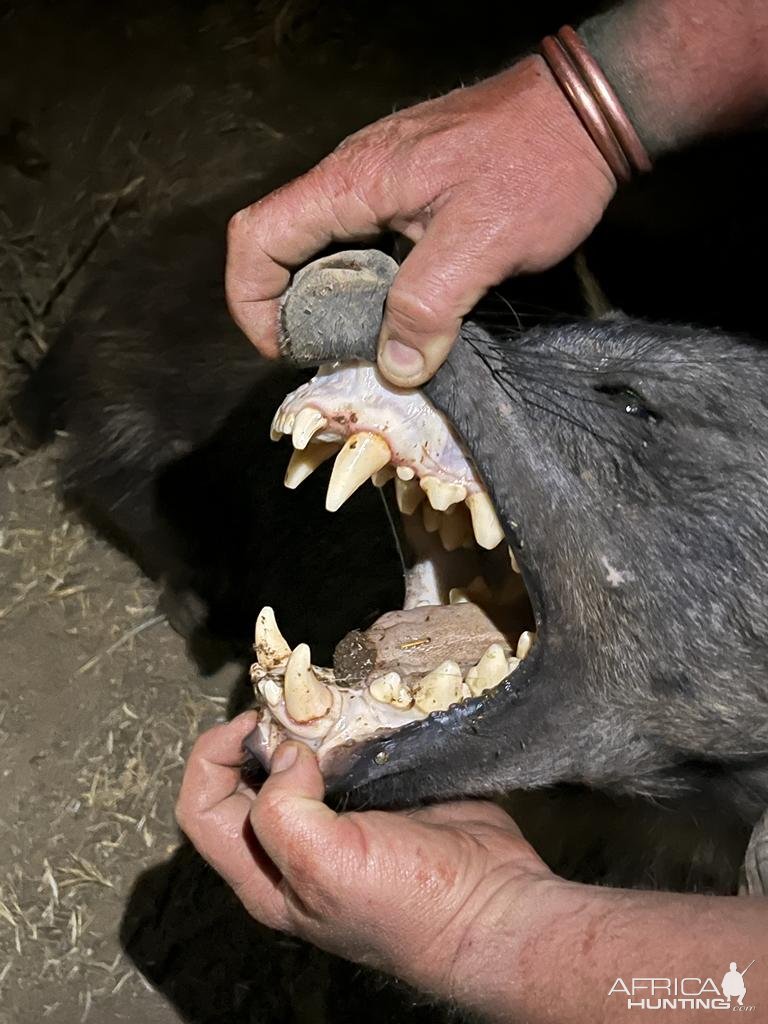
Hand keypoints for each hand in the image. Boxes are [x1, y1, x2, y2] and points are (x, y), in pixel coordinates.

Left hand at [176, 713, 554, 1001]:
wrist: (492, 905)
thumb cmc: (409, 906)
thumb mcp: (324, 868)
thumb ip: (283, 811)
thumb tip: (286, 754)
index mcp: (266, 874)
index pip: (201, 809)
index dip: (212, 758)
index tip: (251, 724)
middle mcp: (295, 845)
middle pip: (244, 776)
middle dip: (258, 733)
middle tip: (291, 704)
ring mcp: (339, 816)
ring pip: (296, 757)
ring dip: (304, 724)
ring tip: (326, 702)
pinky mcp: (379, 794)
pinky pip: (346, 750)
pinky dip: (347, 724)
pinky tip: (361, 711)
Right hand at [226, 55, 615, 386]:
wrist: (588, 111)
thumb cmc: (538, 164)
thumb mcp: (483, 241)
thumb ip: (430, 305)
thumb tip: (395, 365)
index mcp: (352, 181)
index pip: (259, 236)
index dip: (252, 300)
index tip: (283, 349)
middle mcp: (352, 177)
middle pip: (282, 246)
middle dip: (293, 310)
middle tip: (334, 357)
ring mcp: (379, 182)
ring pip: (325, 248)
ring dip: (333, 302)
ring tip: (369, 345)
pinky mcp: (407, 191)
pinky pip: (362, 243)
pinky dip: (366, 286)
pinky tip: (400, 313)